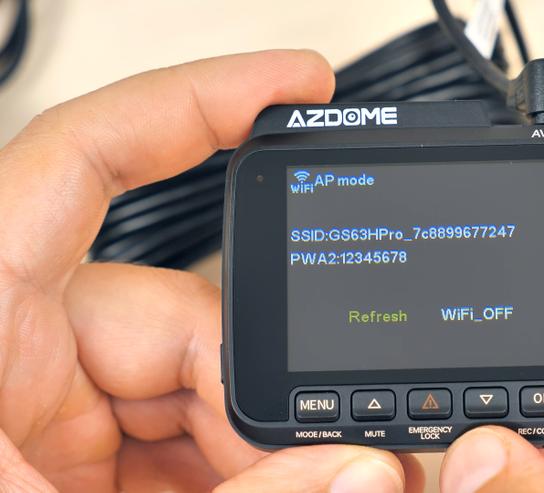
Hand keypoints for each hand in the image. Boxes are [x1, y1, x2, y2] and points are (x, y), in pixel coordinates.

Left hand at [0, 51, 421, 491]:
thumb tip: (354, 473)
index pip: (83, 162)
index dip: (196, 106)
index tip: (296, 86)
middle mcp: (13, 354)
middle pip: (181, 315)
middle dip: (262, 390)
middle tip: (323, 459)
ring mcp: (48, 417)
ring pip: (197, 391)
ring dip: (258, 450)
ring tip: (302, 488)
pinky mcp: (75, 468)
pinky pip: (180, 444)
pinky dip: (234, 475)